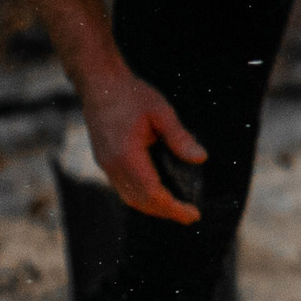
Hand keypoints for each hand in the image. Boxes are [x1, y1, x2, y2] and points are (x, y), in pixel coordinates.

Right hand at [83, 67, 207, 223]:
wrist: (99, 84)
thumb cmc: (131, 94)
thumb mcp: (161, 112)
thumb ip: (179, 137)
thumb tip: (201, 158)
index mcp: (126, 155)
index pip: (152, 193)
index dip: (173, 208)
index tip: (193, 215)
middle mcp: (112, 165)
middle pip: (140, 201)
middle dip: (166, 212)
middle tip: (190, 216)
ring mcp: (105, 164)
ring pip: (129, 198)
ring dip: (153, 207)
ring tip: (176, 209)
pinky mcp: (104, 161)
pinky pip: (123, 188)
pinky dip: (141, 197)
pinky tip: (157, 194)